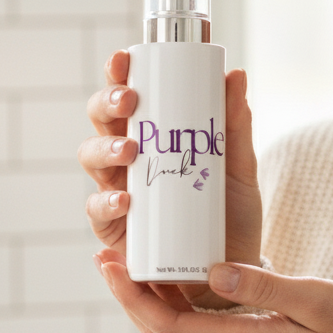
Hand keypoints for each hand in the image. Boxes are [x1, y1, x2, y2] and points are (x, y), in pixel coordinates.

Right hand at [79, 50, 262, 308]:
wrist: (232, 275)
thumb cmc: (231, 215)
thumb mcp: (240, 167)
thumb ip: (237, 124)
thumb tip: (235, 74)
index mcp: (154, 135)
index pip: (129, 97)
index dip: (119, 74)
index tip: (125, 57)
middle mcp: (129, 160)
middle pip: (102, 122)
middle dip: (107, 105)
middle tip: (129, 101)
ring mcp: (119, 192)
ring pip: (92, 159)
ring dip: (105, 149)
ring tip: (130, 151)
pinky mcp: (115, 231)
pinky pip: (99, 211)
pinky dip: (108, 203)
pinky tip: (126, 201)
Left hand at [95, 248, 332, 332]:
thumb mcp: (315, 297)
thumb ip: (264, 285)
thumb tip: (212, 270)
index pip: (169, 327)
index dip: (133, 297)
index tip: (110, 264)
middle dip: (131, 296)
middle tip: (108, 258)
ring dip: (151, 303)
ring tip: (133, 265)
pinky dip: (178, 308)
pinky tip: (177, 282)